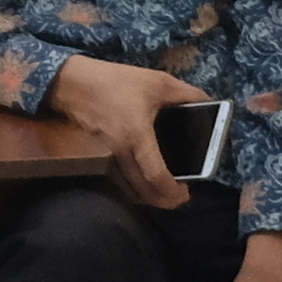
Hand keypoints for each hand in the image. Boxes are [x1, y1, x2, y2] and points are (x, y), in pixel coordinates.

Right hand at [46, 52, 207, 212]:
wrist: (72, 82)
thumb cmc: (115, 80)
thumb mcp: (156, 81)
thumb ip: (186, 94)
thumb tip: (209, 103)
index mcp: (137, 135)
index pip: (155, 175)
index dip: (171, 192)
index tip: (185, 194)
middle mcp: (120, 151)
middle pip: (142, 191)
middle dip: (162, 201)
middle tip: (178, 199)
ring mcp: (106, 156)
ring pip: (128, 189)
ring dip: (146, 197)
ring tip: (162, 193)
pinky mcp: (98, 155)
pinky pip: (117, 180)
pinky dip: (131, 188)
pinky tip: (140, 183)